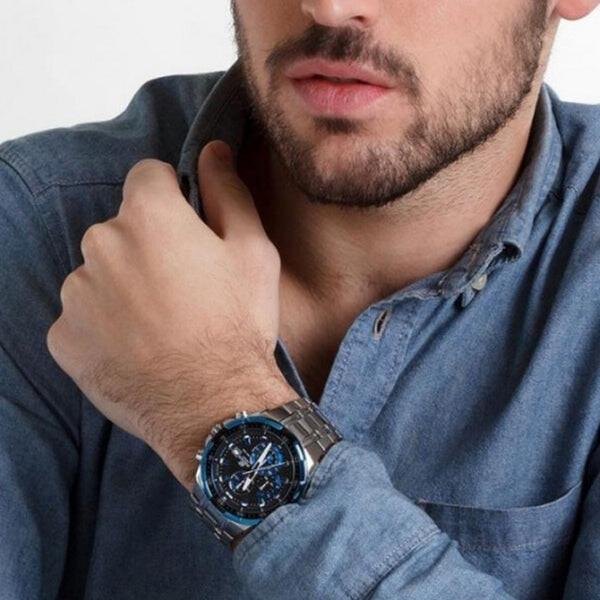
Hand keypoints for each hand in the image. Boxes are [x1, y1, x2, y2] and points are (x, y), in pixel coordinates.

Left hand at [46, 140, 295, 490]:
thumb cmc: (239, 324)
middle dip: (149, 246)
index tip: (191, 231)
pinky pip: (83, 316)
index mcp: (148, 216)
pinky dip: (105, 326)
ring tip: (162, 324)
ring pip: (100, 273)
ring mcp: (76, 294)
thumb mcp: (253, 251)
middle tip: (185, 289)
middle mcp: (100, 245)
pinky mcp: (64, 337)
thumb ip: (227, 192)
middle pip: (122, 228)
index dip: (173, 199)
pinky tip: (138, 349)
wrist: (214, 405)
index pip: (147, 177)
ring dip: (124, 287)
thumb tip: (212, 150)